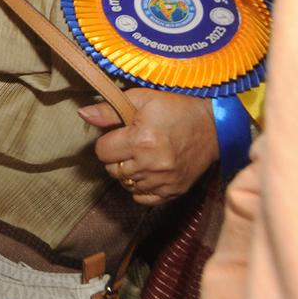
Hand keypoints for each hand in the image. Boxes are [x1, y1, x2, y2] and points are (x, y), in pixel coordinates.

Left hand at [79, 88, 217, 205]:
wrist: (215, 126)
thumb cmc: (176, 109)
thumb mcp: (142, 99)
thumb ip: (109, 110)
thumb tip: (82, 114)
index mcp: (141, 140)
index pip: (102, 152)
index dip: (107, 142)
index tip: (120, 134)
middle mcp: (151, 164)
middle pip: (112, 170)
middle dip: (116, 157)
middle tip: (131, 145)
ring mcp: (164, 181)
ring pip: (126, 185)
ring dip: (128, 172)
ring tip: (142, 157)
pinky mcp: (175, 191)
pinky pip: (143, 199)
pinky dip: (141, 188)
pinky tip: (148, 173)